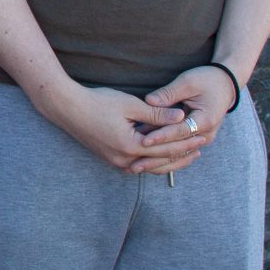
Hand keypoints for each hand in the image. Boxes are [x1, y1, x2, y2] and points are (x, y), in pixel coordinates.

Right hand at [42, 83, 190, 172]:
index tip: (201, 136)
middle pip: (160, 161)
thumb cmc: (98, 102)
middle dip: (182, 154)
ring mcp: (116, 162)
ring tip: (186, 155)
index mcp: (131, 146)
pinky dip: (153, 161)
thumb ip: (157, 114)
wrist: (67, 108)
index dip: (185, 141)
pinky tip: (162, 156)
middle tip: (201, 148)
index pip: (166, 147)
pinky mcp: (111, 159)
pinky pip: (138, 165)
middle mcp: (124, 160)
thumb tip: (181, 117)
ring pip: (150, 167)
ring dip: (169, 161)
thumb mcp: (130, 104)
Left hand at [127, 65, 238, 174]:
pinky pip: (178, 152)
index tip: (143, 141)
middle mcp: (205, 134)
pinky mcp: (195, 139)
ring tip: (135, 167)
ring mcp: (201, 139)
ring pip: (177, 155)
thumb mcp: (188, 82)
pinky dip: (162, 157)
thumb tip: (149, 101)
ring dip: (157, 161)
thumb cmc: (206, 80)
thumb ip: (169, 93)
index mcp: (206, 120)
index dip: (161, 136)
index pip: (179, 131)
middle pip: (177, 149)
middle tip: (134, 165)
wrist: (225, 85)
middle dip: (155, 157)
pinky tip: (144, 162)